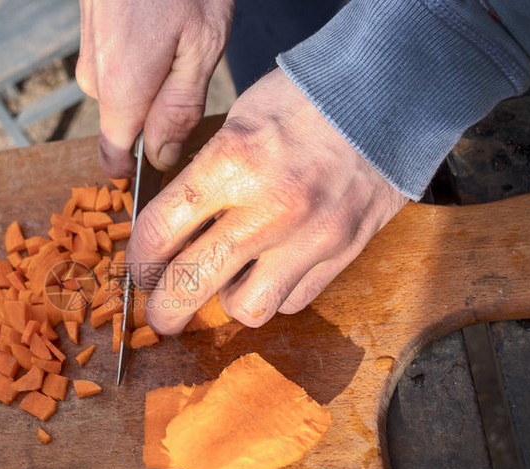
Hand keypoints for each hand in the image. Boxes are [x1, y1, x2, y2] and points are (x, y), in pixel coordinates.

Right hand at [76, 0, 232, 175]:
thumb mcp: (202, 42)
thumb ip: (180, 107)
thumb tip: (162, 158)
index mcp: (121, 90)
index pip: (115, 159)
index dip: (142, 169)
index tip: (172, 157)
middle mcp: (95, 78)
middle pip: (125, 126)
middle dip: (158, 115)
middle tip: (193, 76)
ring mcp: (89, 55)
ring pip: (123, 94)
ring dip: (153, 82)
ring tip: (181, 42)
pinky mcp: (92, 35)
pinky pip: (117, 67)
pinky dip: (142, 57)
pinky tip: (164, 28)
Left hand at [126, 68, 408, 333]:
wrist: (389, 93)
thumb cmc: (304, 98)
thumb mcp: (236, 121)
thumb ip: (202, 177)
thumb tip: (171, 228)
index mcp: (231, 164)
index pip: (159, 232)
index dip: (139, 259)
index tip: (140, 267)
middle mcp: (269, 209)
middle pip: (191, 284)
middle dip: (164, 309)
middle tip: (159, 314)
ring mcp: (310, 237)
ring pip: (247, 308)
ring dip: (227, 301)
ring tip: (226, 282)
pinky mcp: (343, 253)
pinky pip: (293, 300)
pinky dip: (275, 293)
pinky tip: (270, 270)